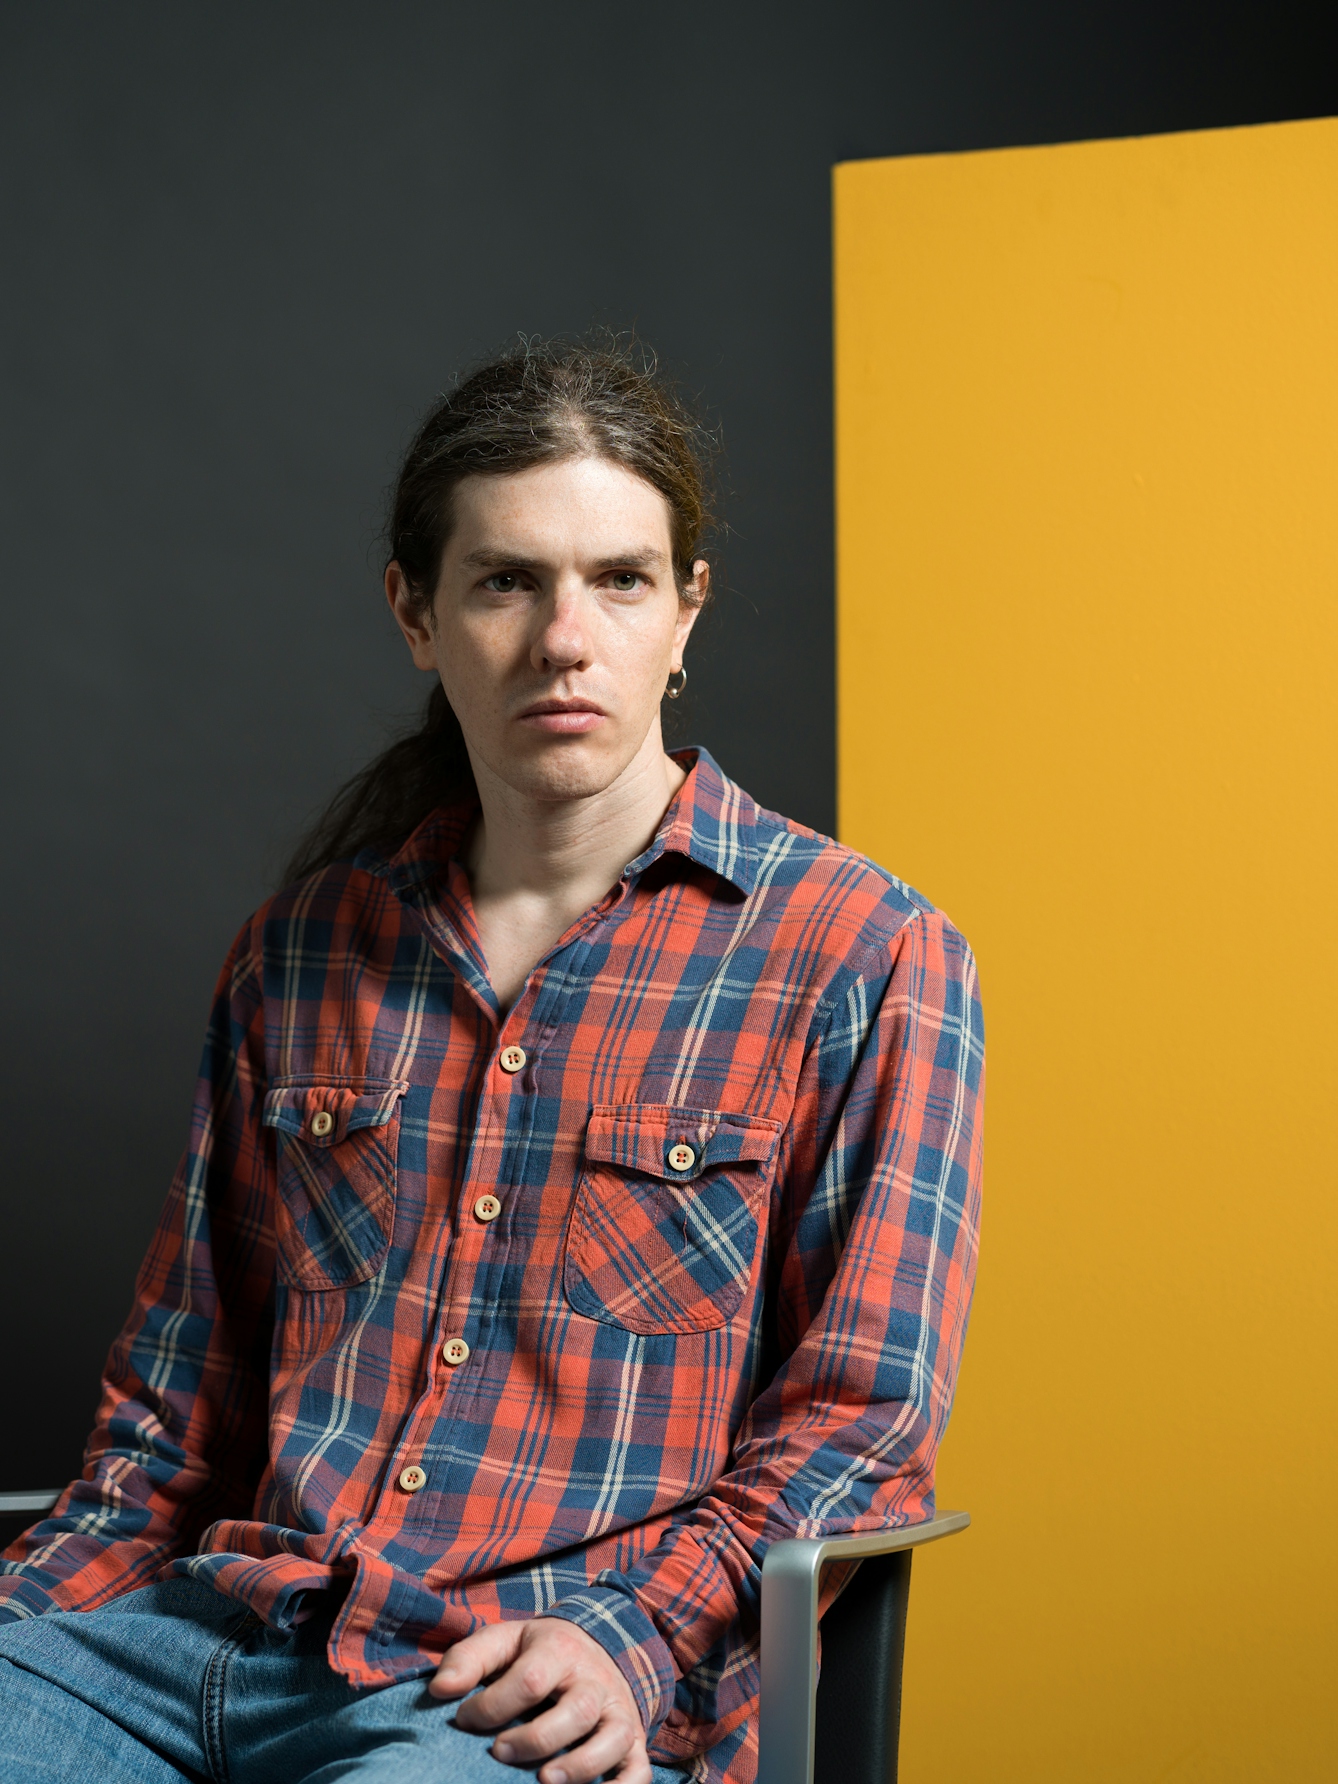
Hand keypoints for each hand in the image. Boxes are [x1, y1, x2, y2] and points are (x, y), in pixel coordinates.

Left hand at [429, 1615, 650, 1783]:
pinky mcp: (633, 1738)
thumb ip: (469, 1659)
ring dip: (580, 1765)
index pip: (530, 1679)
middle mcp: (594, 1680)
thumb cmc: (537, 1651)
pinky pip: (639, 1769)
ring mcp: (617, 1710)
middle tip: (499, 1752)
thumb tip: (440, 1691)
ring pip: (612, 1738)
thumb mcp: (503, 1640)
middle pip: (576, 1711)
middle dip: (536, 1739)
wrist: (595, 1643)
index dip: (493, 1705)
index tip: (463, 1719)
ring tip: (545, 1780)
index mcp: (559, 1650)